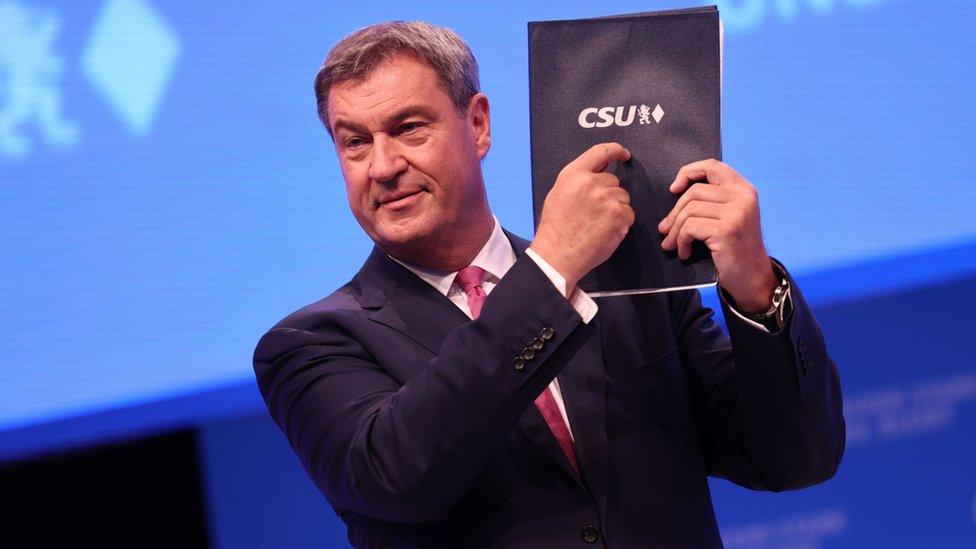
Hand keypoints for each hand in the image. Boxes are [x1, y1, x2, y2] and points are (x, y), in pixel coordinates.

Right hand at [530, 142, 634, 289]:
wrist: (558, 255)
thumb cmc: (556, 228)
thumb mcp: (559, 194)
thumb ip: (580, 180)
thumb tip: (601, 171)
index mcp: (574, 174)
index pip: (601, 151)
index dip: (616, 151)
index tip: (624, 154)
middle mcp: (591, 182)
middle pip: (614, 180)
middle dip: (610, 194)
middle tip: (595, 212)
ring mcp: (607, 198)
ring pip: (623, 197)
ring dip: (616, 209)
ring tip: (598, 224)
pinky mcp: (619, 215)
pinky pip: (629, 214)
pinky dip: (621, 223)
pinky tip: (605, 232)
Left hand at [657, 158, 776, 312]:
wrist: (752, 277)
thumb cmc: (735, 248)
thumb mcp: (730, 216)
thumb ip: (712, 200)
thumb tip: (675, 191)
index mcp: (744, 189)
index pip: (712, 166)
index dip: (689, 172)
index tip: (674, 188)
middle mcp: (743, 196)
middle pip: (694, 191)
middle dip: (674, 213)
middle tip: (665, 230)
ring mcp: (736, 212)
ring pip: (689, 210)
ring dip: (674, 230)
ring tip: (672, 244)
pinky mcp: (726, 230)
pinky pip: (690, 227)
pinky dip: (681, 240)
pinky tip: (684, 252)